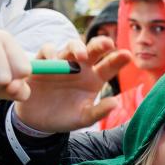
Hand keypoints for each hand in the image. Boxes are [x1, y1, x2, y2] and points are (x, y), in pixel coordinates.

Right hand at [14, 36, 130, 132]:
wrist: (37, 121)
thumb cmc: (64, 117)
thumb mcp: (82, 118)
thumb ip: (99, 112)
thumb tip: (116, 103)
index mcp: (94, 79)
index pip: (109, 66)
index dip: (119, 59)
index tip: (127, 55)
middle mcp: (81, 67)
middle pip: (93, 49)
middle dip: (101, 44)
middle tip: (108, 44)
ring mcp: (63, 63)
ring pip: (72, 45)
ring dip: (78, 47)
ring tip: (81, 56)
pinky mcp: (44, 62)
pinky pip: (47, 50)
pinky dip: (50, 52)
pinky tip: (53, 61)